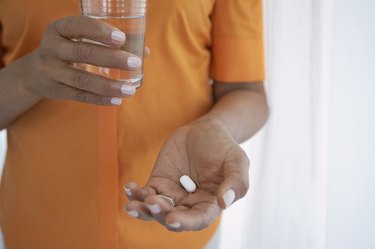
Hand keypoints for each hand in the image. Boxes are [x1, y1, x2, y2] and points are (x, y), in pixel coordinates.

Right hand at [22, 16, 141, 104]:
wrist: (37, 73)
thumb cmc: (69, 50)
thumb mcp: (80, 39)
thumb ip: (109, 43)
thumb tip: (144, 51)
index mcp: (59, 29)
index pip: (78, 25)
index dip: (100, 31)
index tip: (121, 38)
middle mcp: (52, 48)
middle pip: (83, 52)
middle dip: (111, 58)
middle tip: (134, 63)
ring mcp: (51, 70)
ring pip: (81, 79)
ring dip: (108, 85)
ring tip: (130, 90)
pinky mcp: (55, 90)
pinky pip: (79, 96)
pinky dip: (100, 99)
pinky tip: (117, 100)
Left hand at [124, 119, 249, 230]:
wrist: (205, 130)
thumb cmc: (223, 146)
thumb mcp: (237, 160)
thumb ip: (236, 182)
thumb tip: (224, 202)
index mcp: (210, 203)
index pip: (198, 219)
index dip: (186, 222)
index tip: (173, 218)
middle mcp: (190, 203)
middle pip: (173, 217)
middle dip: (161, 213)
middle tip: (152, 201)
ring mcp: (172, 194)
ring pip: (156, 209)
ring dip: (144, 209)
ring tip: (133, 204)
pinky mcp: (159, 182)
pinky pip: (145, 193)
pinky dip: (135, 193)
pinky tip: (129, 187)